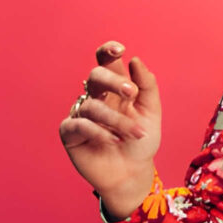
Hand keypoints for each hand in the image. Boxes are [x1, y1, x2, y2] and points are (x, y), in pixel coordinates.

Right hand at [59, 41, 160, 218]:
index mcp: (115, 88)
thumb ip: (147, 86)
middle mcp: (96, 97)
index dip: (108, 51)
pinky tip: (114, 140)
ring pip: (93, 105)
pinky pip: (79, 124)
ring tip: (135, 134)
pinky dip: (99, 131)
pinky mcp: (70, 133)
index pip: (106, 62)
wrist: (133, 172)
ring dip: (117, 120)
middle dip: (114, 81)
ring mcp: (81, 114)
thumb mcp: (151, 113)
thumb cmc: (141, 141)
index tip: (120, 50)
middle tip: (132, 94)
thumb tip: (135, 60)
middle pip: (95, 76)